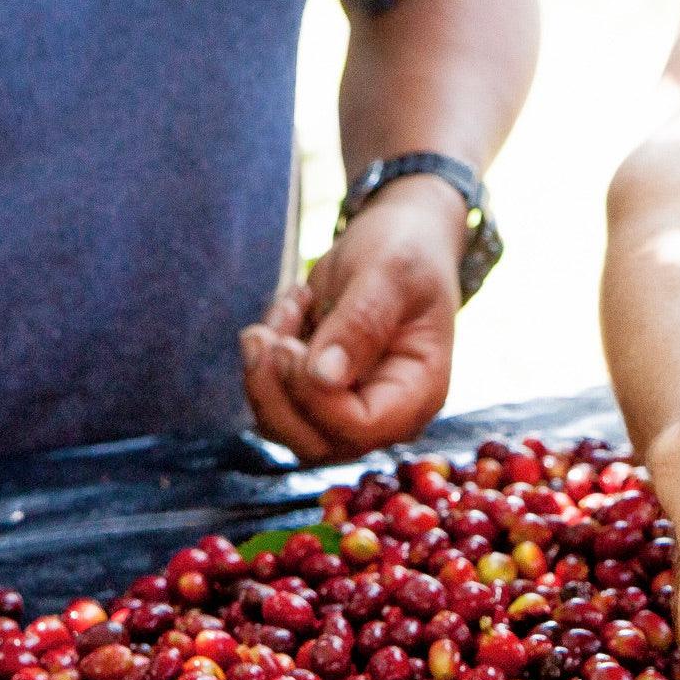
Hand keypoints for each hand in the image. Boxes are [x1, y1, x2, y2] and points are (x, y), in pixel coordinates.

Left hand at [241, 173, 467, 462]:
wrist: (399, 236)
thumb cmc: (407, 250)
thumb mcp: (391, 272)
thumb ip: (361, 322)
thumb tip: (323, 377)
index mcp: (416, 394)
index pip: (360, 428)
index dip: (316, 399)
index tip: (289, 346)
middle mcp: (382, 416)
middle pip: (314, 443)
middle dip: (276, 393)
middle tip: (265, 334)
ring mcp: (345, 411)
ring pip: (283, 429)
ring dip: (263, 375)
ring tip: (284, 309)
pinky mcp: (314, 396)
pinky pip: (271, 401)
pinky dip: (263, 360)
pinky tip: (287, 312)